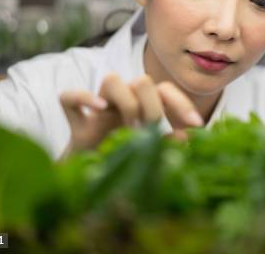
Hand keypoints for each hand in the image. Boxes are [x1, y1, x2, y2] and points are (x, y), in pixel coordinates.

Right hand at [60, 73, 202, 156]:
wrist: (92, 186)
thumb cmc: (129, 164)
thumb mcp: (153, 155)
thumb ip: (169, 145)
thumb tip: (185, 138)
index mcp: (146, 107)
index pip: (166, 90)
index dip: (182, 104)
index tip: (195, 126)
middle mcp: (125, 102)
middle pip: (142, 80)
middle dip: (152, 106)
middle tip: (151, 133)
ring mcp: (100, 111)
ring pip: (111, 79)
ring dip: (126, 102)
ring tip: (131, 130)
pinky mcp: (76, 124)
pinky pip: (69, 97)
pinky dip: (83, 97)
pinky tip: (99, 110)